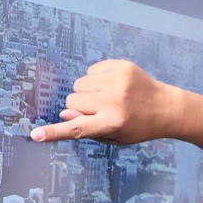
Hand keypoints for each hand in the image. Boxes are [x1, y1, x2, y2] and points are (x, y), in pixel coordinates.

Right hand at [30, 60, 179, 144]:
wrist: (166, 107)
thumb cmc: (138, 126)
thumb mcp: (114, 137)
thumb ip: (87, 128)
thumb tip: (64, 113)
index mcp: (112, 123)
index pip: (76, 128)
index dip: (54, 132)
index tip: (36, 134)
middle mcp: (114, 101)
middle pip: (72, 100)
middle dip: (79, 106)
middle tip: (97, 111)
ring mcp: (118, 81)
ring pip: (79, 84)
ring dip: (87, 92)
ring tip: (106, 97)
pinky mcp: (121, 66)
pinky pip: (91, 70)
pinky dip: (97, 79)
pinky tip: (113, 86)